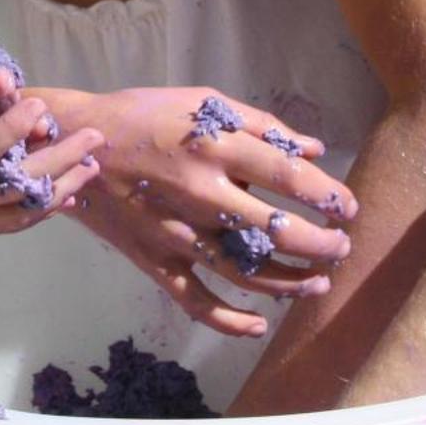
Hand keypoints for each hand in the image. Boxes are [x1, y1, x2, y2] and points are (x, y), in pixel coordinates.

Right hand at [0, 42, 102, 243]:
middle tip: (94, 137)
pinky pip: (1, 225)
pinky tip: (64, 193)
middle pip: (6, 189)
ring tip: (93, 165)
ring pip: (11, 214)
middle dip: (54, 163)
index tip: (40, 105)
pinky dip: (35, 210)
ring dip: (56, 190)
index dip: (7, 131)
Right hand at [44, 87, 359, 336]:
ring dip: (290, 283)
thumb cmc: (144, 114)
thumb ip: (259, 124)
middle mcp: (199, 193)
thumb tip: (313, 151)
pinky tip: (259, 324)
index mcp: (214, 146)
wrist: (76, 143)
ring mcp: (176, 232)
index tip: (348, 208)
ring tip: (319, 281)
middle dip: (320, 244)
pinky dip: (229, 320)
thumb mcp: (200, 100)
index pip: (288, 177)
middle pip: (275, 230)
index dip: (328, 196)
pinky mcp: (154, 259)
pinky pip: (195, 300)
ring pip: (245, 272)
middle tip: (341, 247)